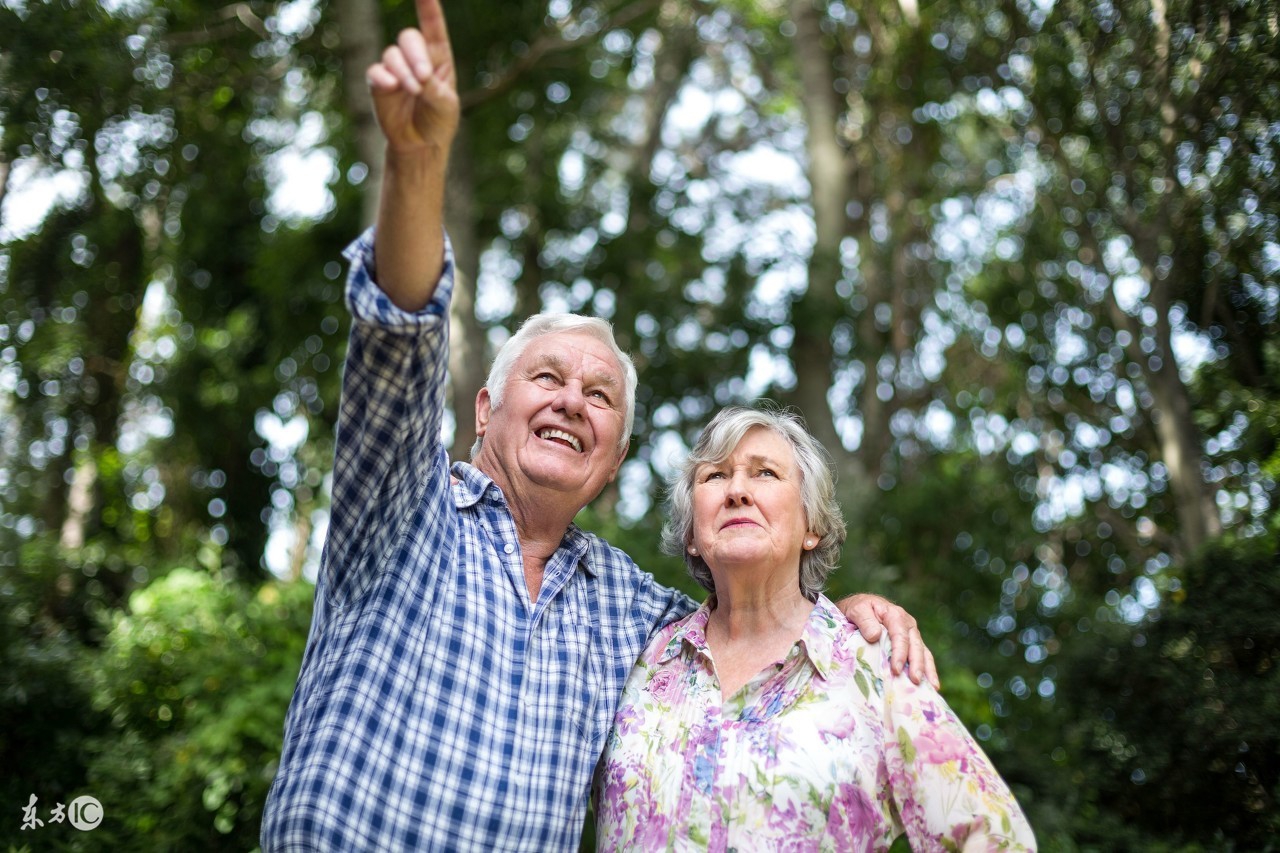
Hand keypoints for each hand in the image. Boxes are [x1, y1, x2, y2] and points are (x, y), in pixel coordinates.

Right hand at [366, 0, 460, 154]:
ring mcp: (396, 69)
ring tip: (413, 90)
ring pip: (392, 55)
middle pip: (409, 38)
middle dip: (415, 55)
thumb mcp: (446, 106)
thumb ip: (434, 88)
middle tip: (423, 78)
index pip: (434, 28)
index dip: (429, 9)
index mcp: (438, 59)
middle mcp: (416, 59)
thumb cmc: (438, 122)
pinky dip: (383, 77)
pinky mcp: (379, 84)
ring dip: (403, 71)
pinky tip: (391, 86)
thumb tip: (418, 76)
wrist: (420, 145)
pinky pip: (375, 71)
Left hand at [836, 593, 938, 689]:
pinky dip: (928, 670)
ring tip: (931, 687)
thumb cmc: (858, 609)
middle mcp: (908, 624)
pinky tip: (931, 686)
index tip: (896, 670)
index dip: (899, 653)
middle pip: (916, 645)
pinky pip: (923, 656)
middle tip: (915, 680)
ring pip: (923, 652)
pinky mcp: (912, 644)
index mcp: (895, 615)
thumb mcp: (857, 610)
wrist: (861, 607)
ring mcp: (912, 634)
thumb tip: (875, 636)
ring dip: (927, 670)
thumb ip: (865, 621)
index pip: (900, 636)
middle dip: (916, 664)